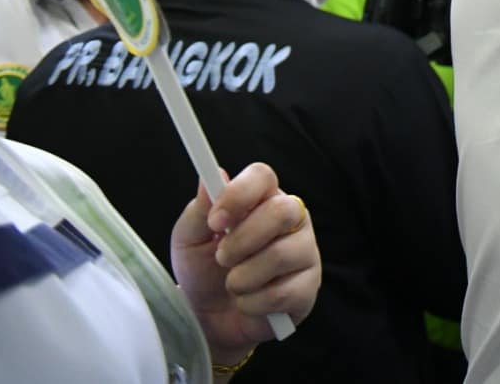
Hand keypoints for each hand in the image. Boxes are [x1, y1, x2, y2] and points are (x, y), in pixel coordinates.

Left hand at [170, 164, 320, 365]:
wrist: (209, 322)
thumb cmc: (202, 273)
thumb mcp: (190, 241)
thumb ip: (199, 210)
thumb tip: (210, 177)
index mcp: (262, 199)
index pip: (263, 176)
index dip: (239, 194)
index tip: (214, 221)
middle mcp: (291, 219)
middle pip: (281, 211)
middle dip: (242, 241)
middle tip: (222, 259)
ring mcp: (305, 252)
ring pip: (281, 254)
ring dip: (243, 277)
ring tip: (234, 285)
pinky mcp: (309, 287)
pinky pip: (284, 292)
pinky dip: (254, 303)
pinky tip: (249, 303)